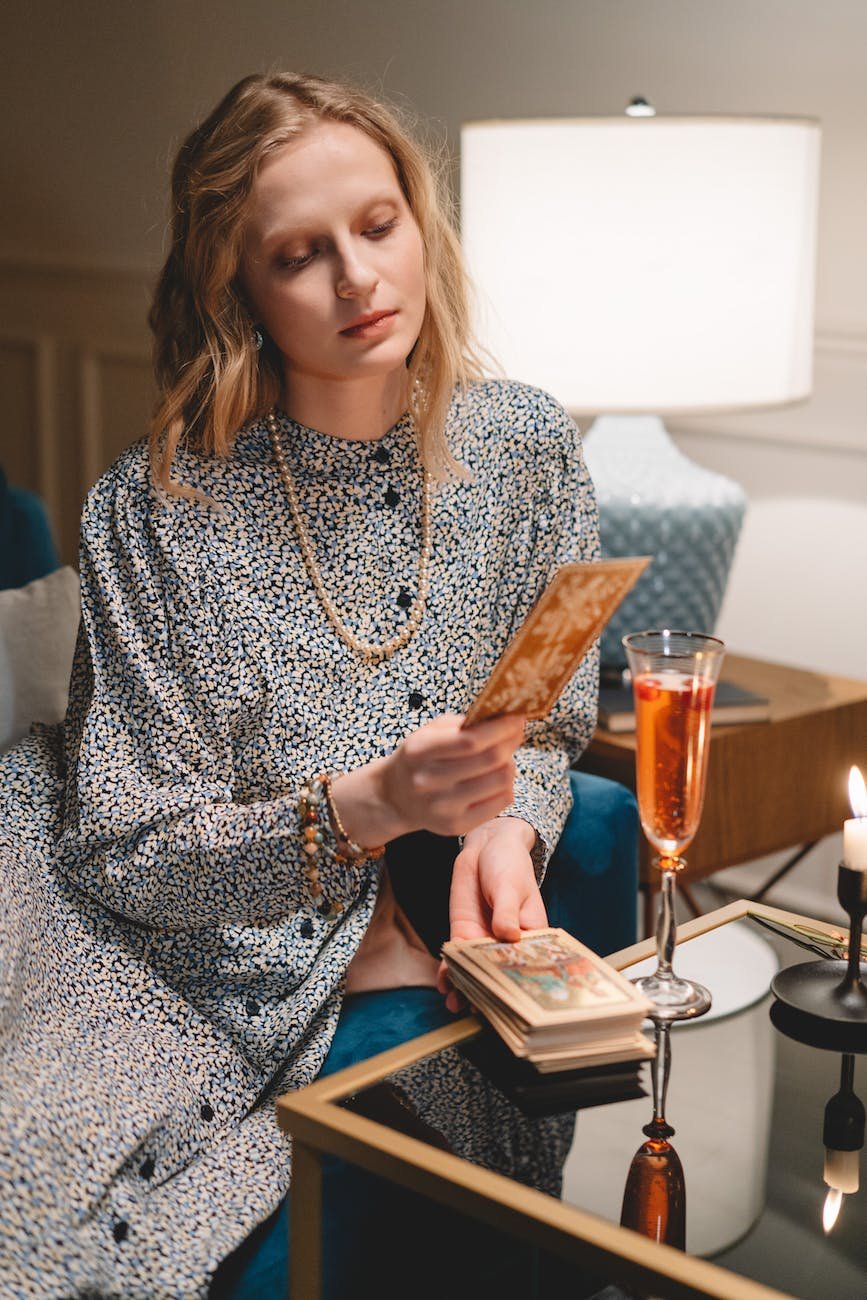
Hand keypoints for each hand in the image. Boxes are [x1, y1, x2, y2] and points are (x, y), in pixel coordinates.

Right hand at [332, 712, 526, 847]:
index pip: (470, 740)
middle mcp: (428, 782)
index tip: (516, 718)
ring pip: (500, 780)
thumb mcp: (430, 732)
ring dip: (509, 763)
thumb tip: (507, 720)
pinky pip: (501, 801)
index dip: (500, 728)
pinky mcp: (456, 826)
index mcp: (419, 752)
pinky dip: (506, 785)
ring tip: (502, 757)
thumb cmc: (420, 758)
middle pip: (490, 760)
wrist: (395, 797)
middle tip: (515, 733)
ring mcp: (442, 807)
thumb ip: (463, 723)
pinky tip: (496, 778)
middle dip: (510, 742)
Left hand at [436, 816, 546, 1012]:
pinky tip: (444, 983)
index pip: (526, 965)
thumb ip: (507, 911)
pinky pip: (456, 955)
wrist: (487, 847)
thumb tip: (507, 934)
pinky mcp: (464, 932)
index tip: (508, 1002)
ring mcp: (484, 939)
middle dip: (487, 992)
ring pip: (475, 969)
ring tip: (456, 1005)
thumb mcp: (510, 886)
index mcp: (530, 935)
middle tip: (476, 1011)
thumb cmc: (509, 865)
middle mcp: (507, 943)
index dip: (517, 984)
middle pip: (498, 973)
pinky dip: (449, 969)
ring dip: (465, 987)